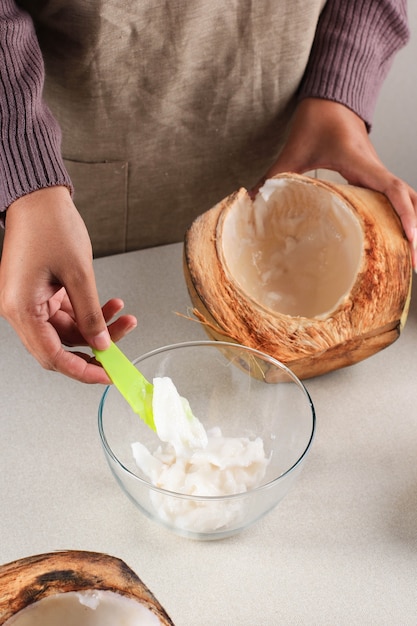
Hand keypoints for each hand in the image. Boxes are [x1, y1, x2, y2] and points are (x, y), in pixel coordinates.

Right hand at [0, 187, 136, 382]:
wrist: (38, 197)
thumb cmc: (50, 226)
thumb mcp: (79, 274)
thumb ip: (91, 314)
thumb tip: (101, 343)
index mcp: (21, 309)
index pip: (52, 356)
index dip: (82, 371)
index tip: (107, 376)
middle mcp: (20, 309)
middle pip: (59, 346)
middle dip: (93, 349)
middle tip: (122, 352)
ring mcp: (29, 302)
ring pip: (67, 331)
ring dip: (96, 327)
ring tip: (125, 316)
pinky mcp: (40, 293)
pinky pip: (67, 314)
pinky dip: (89, 312)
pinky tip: (111, 304)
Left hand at [257, 98, 416, 269]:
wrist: (331, 97)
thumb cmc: (316, 120)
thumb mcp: (293, 149)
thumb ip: (274, 175)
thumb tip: (250, 198)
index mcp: (362, 164)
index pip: (392, 190)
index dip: (406, 214)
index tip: (412, 238)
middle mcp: (376, 169)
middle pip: (409, 200)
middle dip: (415, 230)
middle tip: (414, 263)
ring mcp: (377, 172)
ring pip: (407, 198)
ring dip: (412, 223)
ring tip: (412, 256)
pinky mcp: (374, 175)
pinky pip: (396, 197)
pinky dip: (403, 215)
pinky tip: (399, 236)